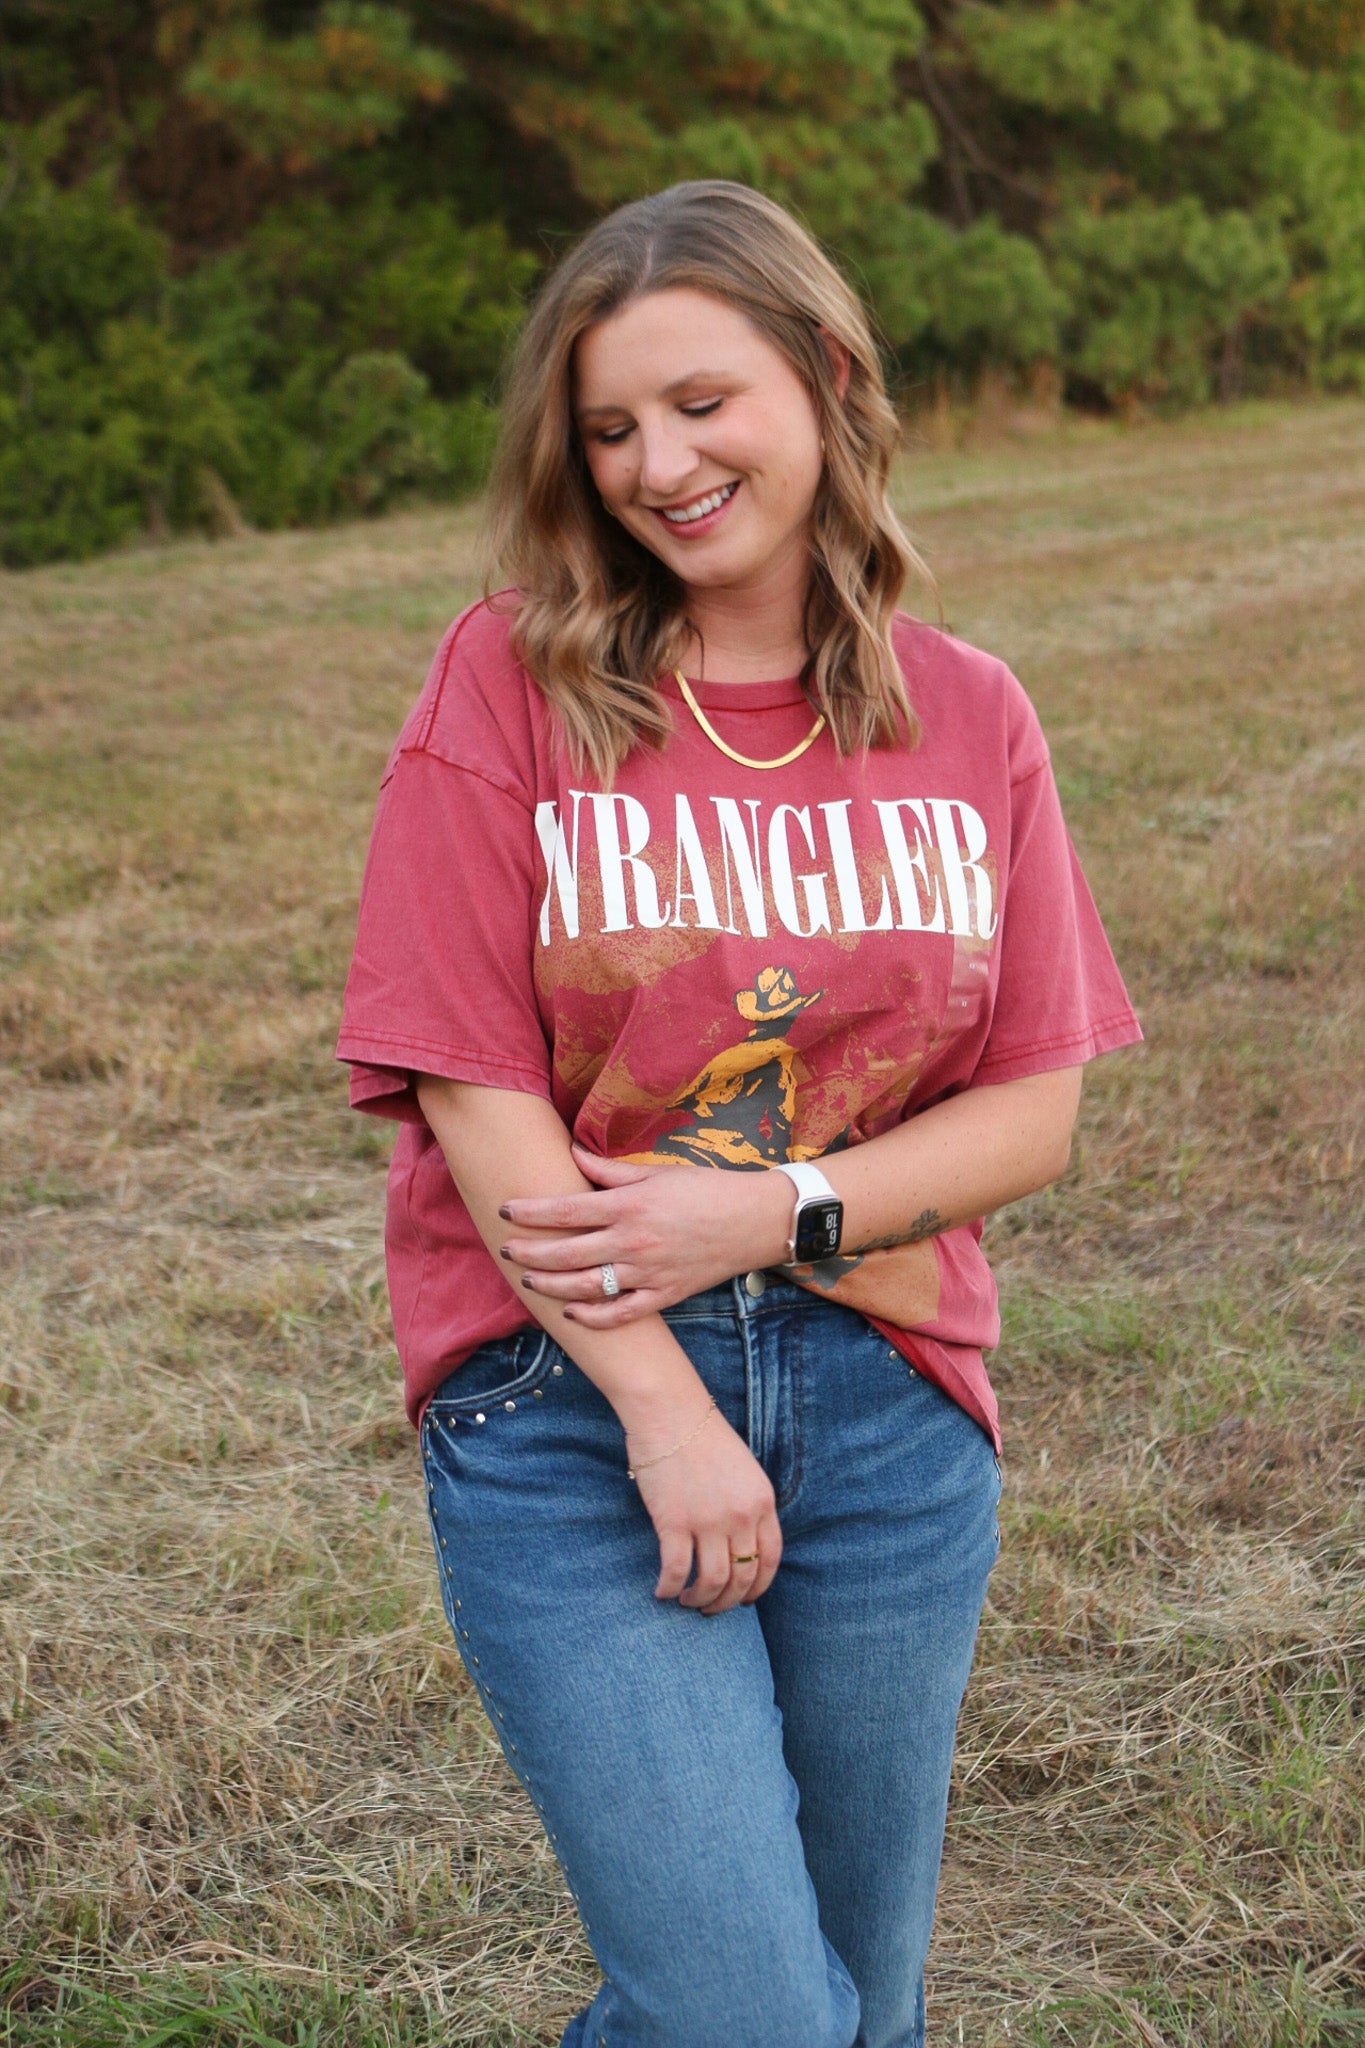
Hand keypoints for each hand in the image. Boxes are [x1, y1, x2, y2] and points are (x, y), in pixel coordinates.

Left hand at [497, 1147, 790, 1326]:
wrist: (755, 1221)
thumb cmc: (706, 1189)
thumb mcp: (657, 1172)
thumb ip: (609, 1170)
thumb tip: (571, 1154)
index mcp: (629, 1205)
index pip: (566, 1210)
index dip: (530, 1212)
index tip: (505, 1210)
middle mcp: (633, 1241)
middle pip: (566, 1252)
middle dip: (530, 1251)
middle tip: (505, 1248)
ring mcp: (647, 1273)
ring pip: (585, 1286)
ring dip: (550, 1284)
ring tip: (529, 1278)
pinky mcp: (664, 1295)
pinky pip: (620, 1313)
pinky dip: (593, 1317)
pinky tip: (570, 1312)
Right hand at [625, 1394, 782, 1613]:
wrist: (669, 1411)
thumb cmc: (702, 1435)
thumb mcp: (743, 1469)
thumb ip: (748, 1503)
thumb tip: (740, 1542)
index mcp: (762, 1501)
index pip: (770, 1559)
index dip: (758, 1587)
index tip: (745, 1600)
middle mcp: (741, 1516)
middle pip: (742, 1576)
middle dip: (727, 1601)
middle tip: (710, 1607)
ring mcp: (708, 1521)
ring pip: (712, 1581)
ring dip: (699, 1600)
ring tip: (687, 1602)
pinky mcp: (675, 1522)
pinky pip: (676, 1571)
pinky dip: (669, 1588)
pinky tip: (662, 1592)